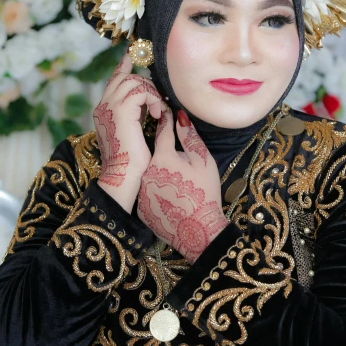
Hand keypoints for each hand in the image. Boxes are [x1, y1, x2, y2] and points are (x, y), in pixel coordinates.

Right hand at [93, 52, 163, 212]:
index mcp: (103, 111)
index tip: (132, 54)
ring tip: (156, 111)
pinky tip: (156, 115)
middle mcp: (103, 106)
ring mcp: (109, 106)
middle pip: (125, 77)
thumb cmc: (131, 162)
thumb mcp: (132, 133)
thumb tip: (148, 103)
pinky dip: (152, 100)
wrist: (123, 177)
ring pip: (134, 81)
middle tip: (156, 101)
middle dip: (145, 83)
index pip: (114, 80)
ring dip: (150, 93)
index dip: (124, 66)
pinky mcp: (121, 110)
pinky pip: (141, 91)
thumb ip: (134, 115)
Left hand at [137, 109, 227, 262]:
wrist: (199, 231)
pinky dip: (159, 193)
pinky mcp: (141, 208)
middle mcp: (147, 172)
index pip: (162, 132)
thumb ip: (190, 138)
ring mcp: (142, 191)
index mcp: (163, 157)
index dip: (166, 122)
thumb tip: (180, 117)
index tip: (167, 113)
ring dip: (163, 176)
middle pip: (158, 157)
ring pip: (153, 175)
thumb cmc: (205, 193)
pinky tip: (173, 202)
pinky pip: (150, 193)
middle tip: (185, 170)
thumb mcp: (203, 162)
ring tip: (181, 189)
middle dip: (169, 158)